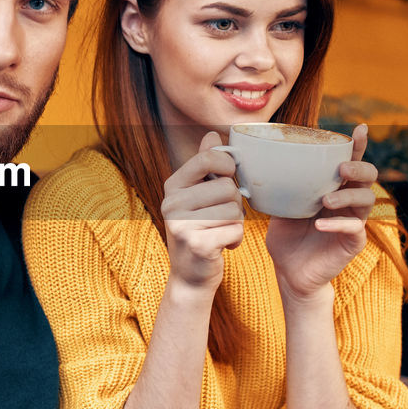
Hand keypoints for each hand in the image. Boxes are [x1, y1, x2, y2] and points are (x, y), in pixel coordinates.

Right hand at [161, 131, 245, 291]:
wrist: (190, 276)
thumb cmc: (199, 230)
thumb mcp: (197, 196)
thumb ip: (205, 165)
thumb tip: (211, 133)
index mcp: (173, 186)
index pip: (208, 158)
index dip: (228, 165)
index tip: (228, 177)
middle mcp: (172, 203)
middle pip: (227, 187)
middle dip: (234, 203)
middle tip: (222, 217)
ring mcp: (181, 224)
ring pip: (234, 210)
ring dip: (235, 223)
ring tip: (220, 231)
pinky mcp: (197, 244)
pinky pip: (235, 230)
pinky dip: (235, 240)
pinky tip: (223, 246)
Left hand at [265, 123, 377, 300]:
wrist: (288, 271)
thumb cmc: (286, 236)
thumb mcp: (280, 205)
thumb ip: (279, 184)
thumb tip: (256, 159)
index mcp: (334, 187)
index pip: (350, 162)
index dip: (358, 145)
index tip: (360, 129)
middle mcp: (348, 201)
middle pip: (368, 176)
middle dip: (359, 167)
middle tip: (341, 168)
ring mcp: (353, 221)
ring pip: (366, 199)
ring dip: (347, 194)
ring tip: (325, 200)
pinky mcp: (353, 242)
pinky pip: (355, 228)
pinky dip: (338, 224)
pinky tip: (320, 224)